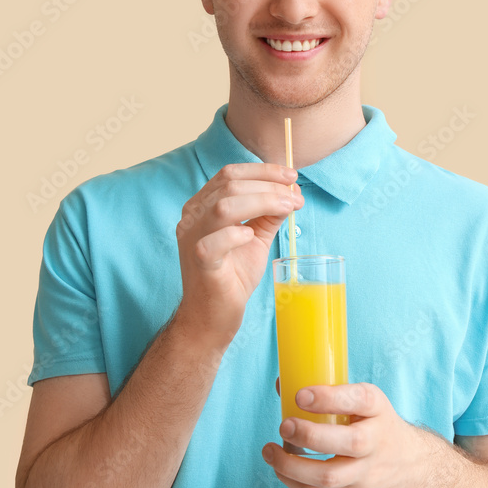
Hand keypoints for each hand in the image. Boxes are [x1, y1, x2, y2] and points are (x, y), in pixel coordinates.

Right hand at [175, 163, 302, 340]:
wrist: (213, 316)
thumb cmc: (232, 276)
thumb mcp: (255, 237)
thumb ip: (268, 214)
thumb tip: (291, 192)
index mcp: (202, 206)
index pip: (229, 174)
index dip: (263, 171)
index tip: (291, 176)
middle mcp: (192, 217)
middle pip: (229, 184)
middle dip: (269, 185)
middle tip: (295, 196)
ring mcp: (192, 238)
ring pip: (224, 206)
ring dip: (262, 201)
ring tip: (287, 209)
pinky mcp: (198, 262)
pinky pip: (213, 242)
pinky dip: (236, 234)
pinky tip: (252, 236)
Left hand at [262, 382, 422, 487]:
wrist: (411, 465)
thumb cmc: (375, 423)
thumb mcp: (363, 400)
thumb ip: (328, 392)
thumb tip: (283, 382)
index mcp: (378, 409)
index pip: (359, 400)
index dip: (329, 398)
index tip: (300, 395)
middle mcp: (377, 441)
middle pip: (349, 443)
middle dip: (310, 435)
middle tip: (285, 425)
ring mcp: (367, 472)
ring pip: (330, 476)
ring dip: (293, 466)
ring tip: (269, 451)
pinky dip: (295, 483)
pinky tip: (279, 470)